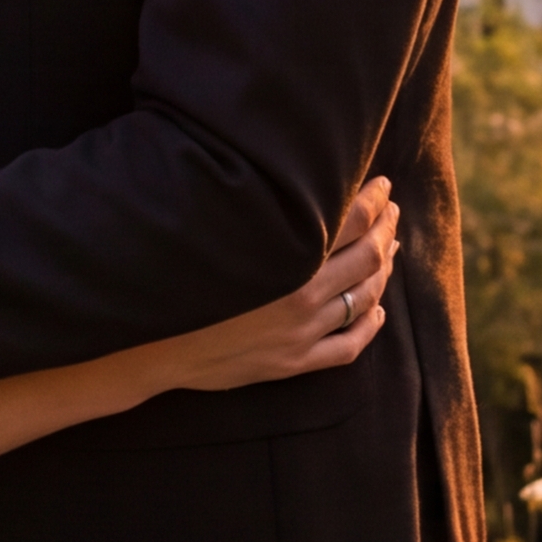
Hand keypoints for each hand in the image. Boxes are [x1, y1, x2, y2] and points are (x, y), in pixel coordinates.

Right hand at [168, 180, 400, 392]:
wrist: (147, 342)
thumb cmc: (176, 273)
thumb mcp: (218, 228)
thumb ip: (258, 209)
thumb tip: (286, 178)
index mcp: (284, 255)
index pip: (348, 220)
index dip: (372, 200)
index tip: (383, 185)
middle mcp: (299, 294)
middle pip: (365, 256)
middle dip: (385, 229)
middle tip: (393, 211)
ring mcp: (299, 333)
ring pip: (363, 298)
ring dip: (383, 270)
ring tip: (391, 249)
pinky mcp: (291, 363)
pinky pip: (348, 347)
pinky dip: (370, 326)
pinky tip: (378, 312)